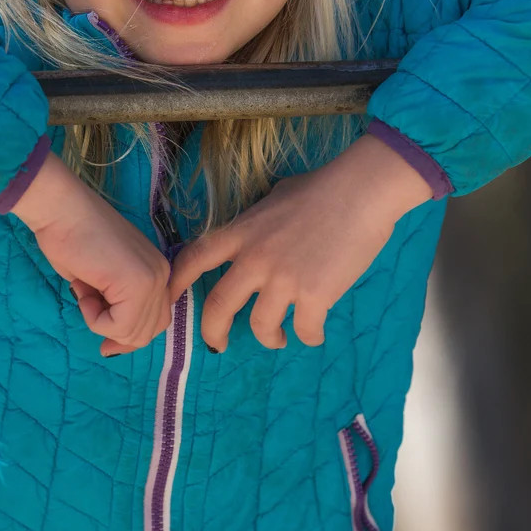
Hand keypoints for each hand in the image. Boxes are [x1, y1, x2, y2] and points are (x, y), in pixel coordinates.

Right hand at [12, 153, 171, 356]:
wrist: (61, 210)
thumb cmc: (71, 238)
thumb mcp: (101, 281)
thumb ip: (116, 304)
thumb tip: (114, 343)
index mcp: (157, 270)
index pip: (156, 321)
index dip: (128, 337)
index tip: (106, 346)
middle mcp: (162, 274)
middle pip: (147, 331)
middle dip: (114, 331)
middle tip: (88, 303)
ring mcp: (153, 278)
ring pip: (133, 333)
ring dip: (102, 323)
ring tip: (86, 290)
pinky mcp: (138, 283)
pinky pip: (118, 325)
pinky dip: (95, 319)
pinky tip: (84, 289)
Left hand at [167, 134, 431, 352]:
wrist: (360, 192)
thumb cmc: (322, 187)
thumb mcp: (275, 197)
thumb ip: (257, 220)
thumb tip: (256, 229)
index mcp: (242, 232)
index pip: (195, 258)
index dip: (177, 282)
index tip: (170, 299)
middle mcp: (254, 258)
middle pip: (218, 306)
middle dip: (213, 332)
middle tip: (218, 344)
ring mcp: (283, 279)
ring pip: (261, 326)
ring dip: (268, 338)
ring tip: (277, 338)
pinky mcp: (314, 296)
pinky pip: (304, 330)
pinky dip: (309, 336)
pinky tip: (314, 332)